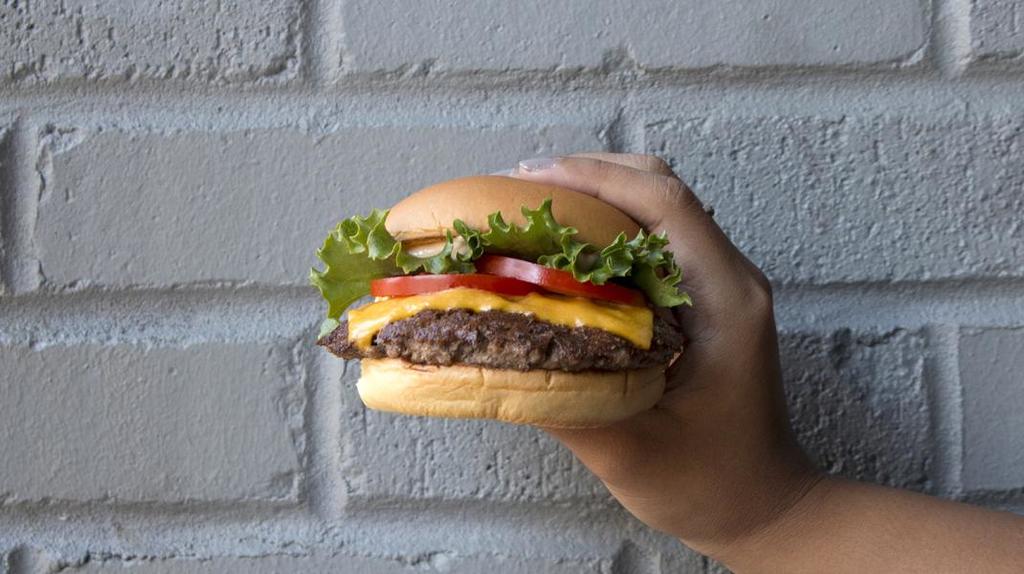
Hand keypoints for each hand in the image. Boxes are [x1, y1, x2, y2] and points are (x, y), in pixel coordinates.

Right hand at [511, 153, 818, 554]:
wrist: (764, 505)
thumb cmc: (710, 484)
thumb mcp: (631, 453)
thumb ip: (563, 405)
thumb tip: (491, 356)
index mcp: (725, 302)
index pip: (664, 204)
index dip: (593, 178)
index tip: (528, 181)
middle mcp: (731, 278)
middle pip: (662, 188)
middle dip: (589, 174)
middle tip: (516, 190)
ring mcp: (723, 284)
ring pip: (660, 207)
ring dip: (598, 195)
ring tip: (532, 209)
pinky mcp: (708, 298)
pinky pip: (658, 238)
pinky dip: (609, 227)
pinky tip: (566, 250)